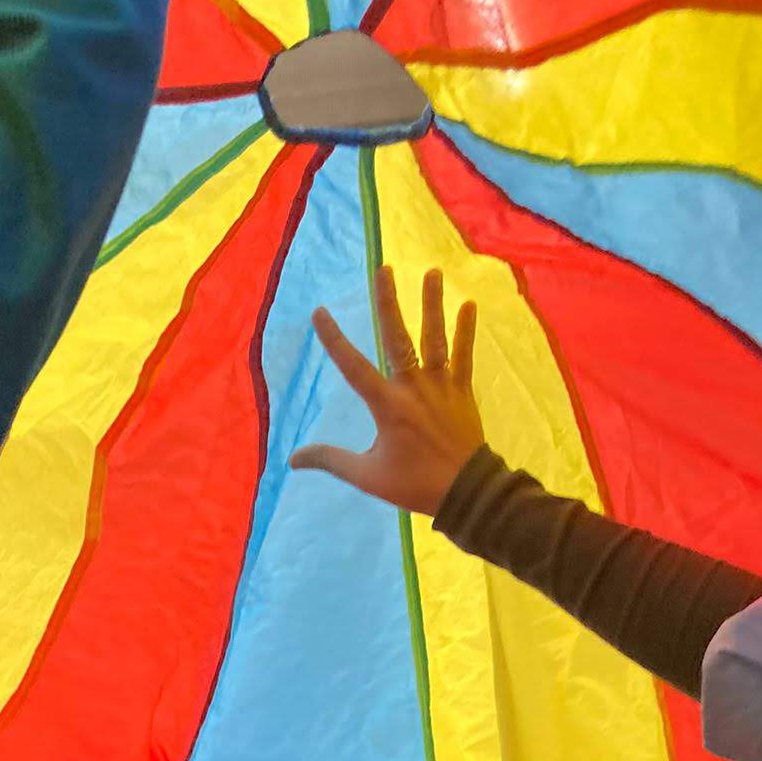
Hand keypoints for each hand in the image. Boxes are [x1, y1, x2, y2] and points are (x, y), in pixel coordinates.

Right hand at [290, 268, 483, 516]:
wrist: (464, 491)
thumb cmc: (413, 484)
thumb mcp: (367, 475)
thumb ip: (331, 460)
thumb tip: (292, 459)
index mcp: (387, 406)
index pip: (355, 368)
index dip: (335, 340)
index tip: (320, 312)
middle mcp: (414, 388)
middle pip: (398, 339)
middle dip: (389, 303)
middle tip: (383, 269)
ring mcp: (441, 386)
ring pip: (434, 339)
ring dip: (432, 305)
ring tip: (430, 272)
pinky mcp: (462, 391)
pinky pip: (464, 356)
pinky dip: (466, 331)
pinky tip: (469, 303)